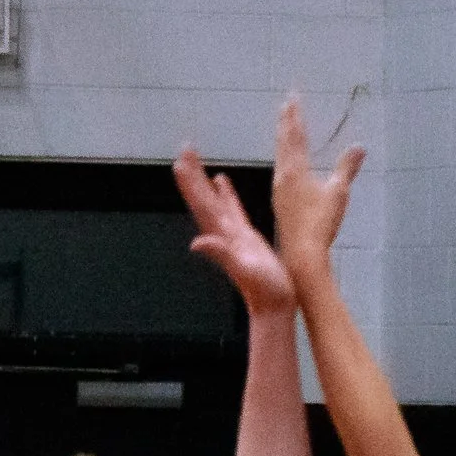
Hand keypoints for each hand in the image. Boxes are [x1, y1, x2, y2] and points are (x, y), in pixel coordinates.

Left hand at [176, 146, 293, 313]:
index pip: (202, 204)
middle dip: (192, 175)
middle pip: (203, 198)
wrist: (275, 306)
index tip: (180, 163)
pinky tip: (222, 181)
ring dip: (203, 181)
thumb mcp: (244, 271)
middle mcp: (224, 233)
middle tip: (184, 150)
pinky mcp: (246, 236)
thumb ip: (222, 255)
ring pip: (214, 200)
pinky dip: (225, 193)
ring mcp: (233, 234)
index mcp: (224, 236)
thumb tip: (197, 243)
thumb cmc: (265, 291)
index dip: (191, 184)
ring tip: (194, 160)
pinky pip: (232, 208)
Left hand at [267, 96, 363, 280]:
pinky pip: (281, 171)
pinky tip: (286, 164)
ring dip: (283, 139)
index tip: (293, 96)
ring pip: (280, 157)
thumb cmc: (320, 223)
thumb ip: (348, 168)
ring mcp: (279, 189)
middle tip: (286, 104)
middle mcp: (283, 176)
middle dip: (286, 122)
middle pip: (284, 143)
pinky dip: (284, 157)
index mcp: (295, 170)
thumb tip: (360, 147)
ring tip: (285, 127)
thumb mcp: (338, 193)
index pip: (295, 136)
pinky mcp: (281, 202)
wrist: (301, 253)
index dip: (295, 115)